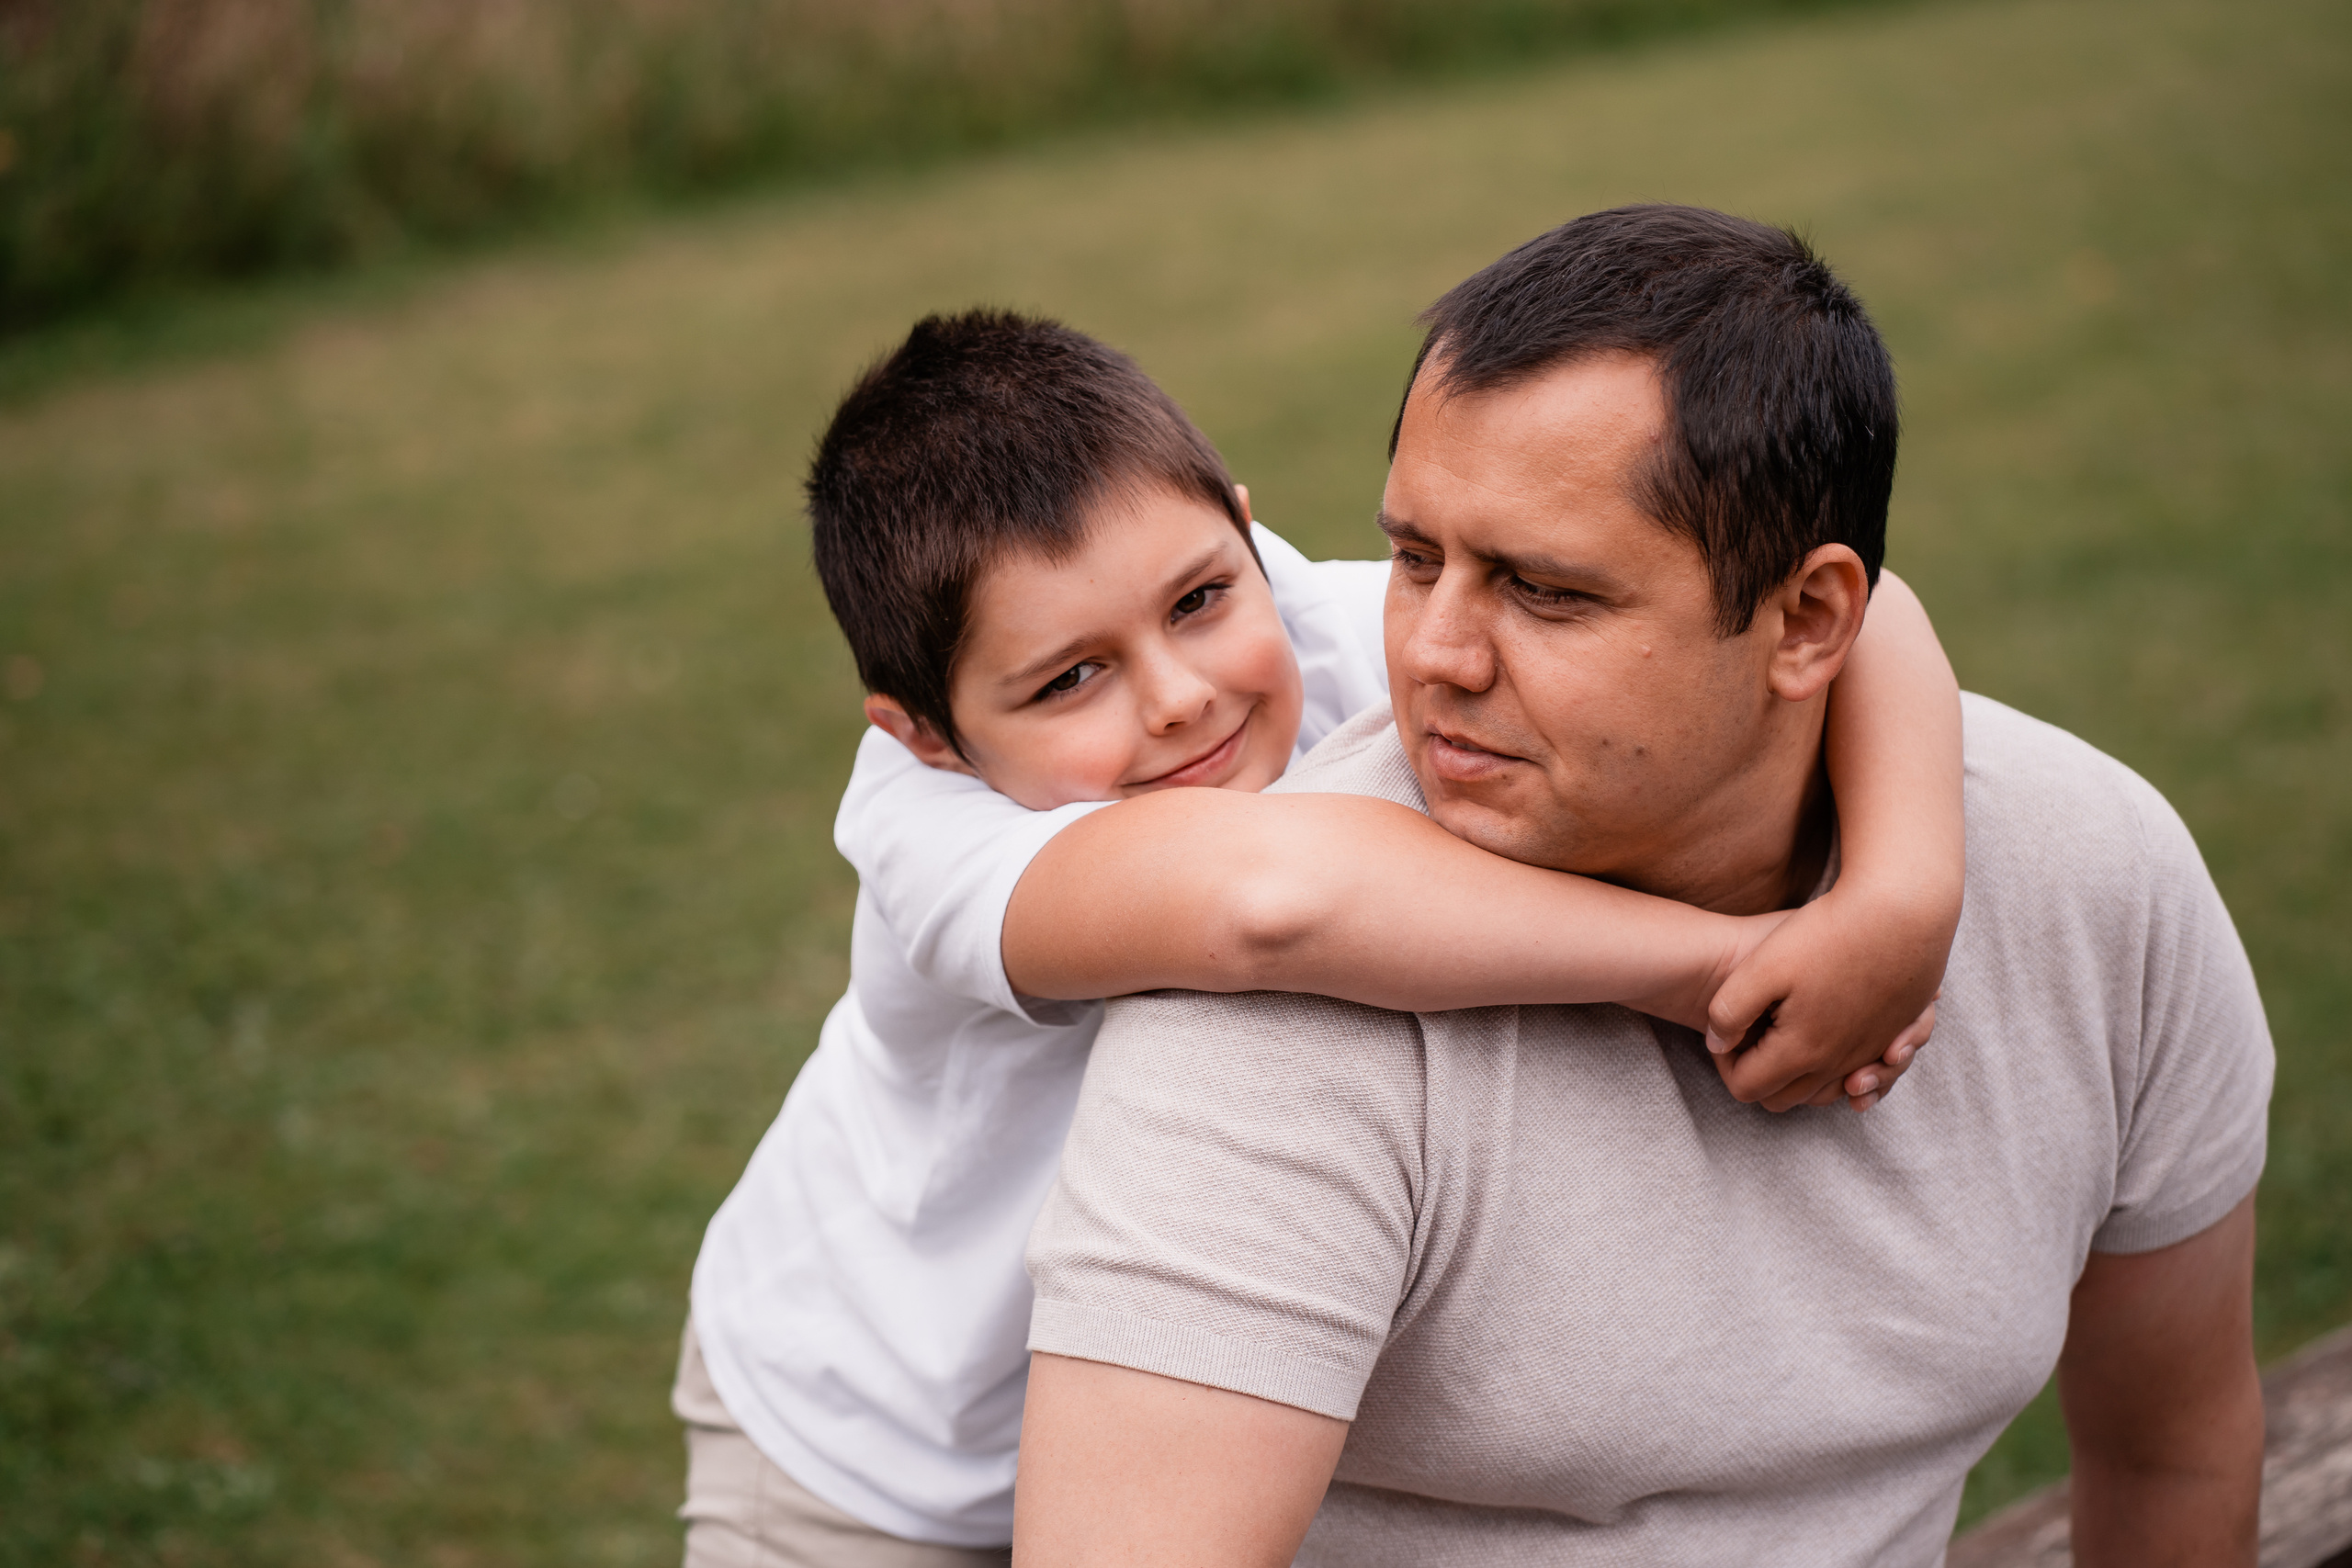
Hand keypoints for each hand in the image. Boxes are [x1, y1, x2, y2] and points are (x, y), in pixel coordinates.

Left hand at [1703, 887, 1947, 1112]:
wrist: (1903, 909)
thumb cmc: (1828, 932)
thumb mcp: (1761, 966)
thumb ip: (1728, 1012)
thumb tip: (1717, 1044)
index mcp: (1801, 1052)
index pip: (1746, 1088)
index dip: (1725, 1065)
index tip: (1728, 1030)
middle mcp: (1840, 1064)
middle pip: (1785, 1098)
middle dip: (1760, 1075)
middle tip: (1752, 1031)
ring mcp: (1873, 1052)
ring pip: (1826, 1092)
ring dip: (1800, 1076)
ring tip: (1782, 1035)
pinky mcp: (1896, 1034)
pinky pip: (1866, 1072)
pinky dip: (1844, 1067)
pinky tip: (1830, 1037)